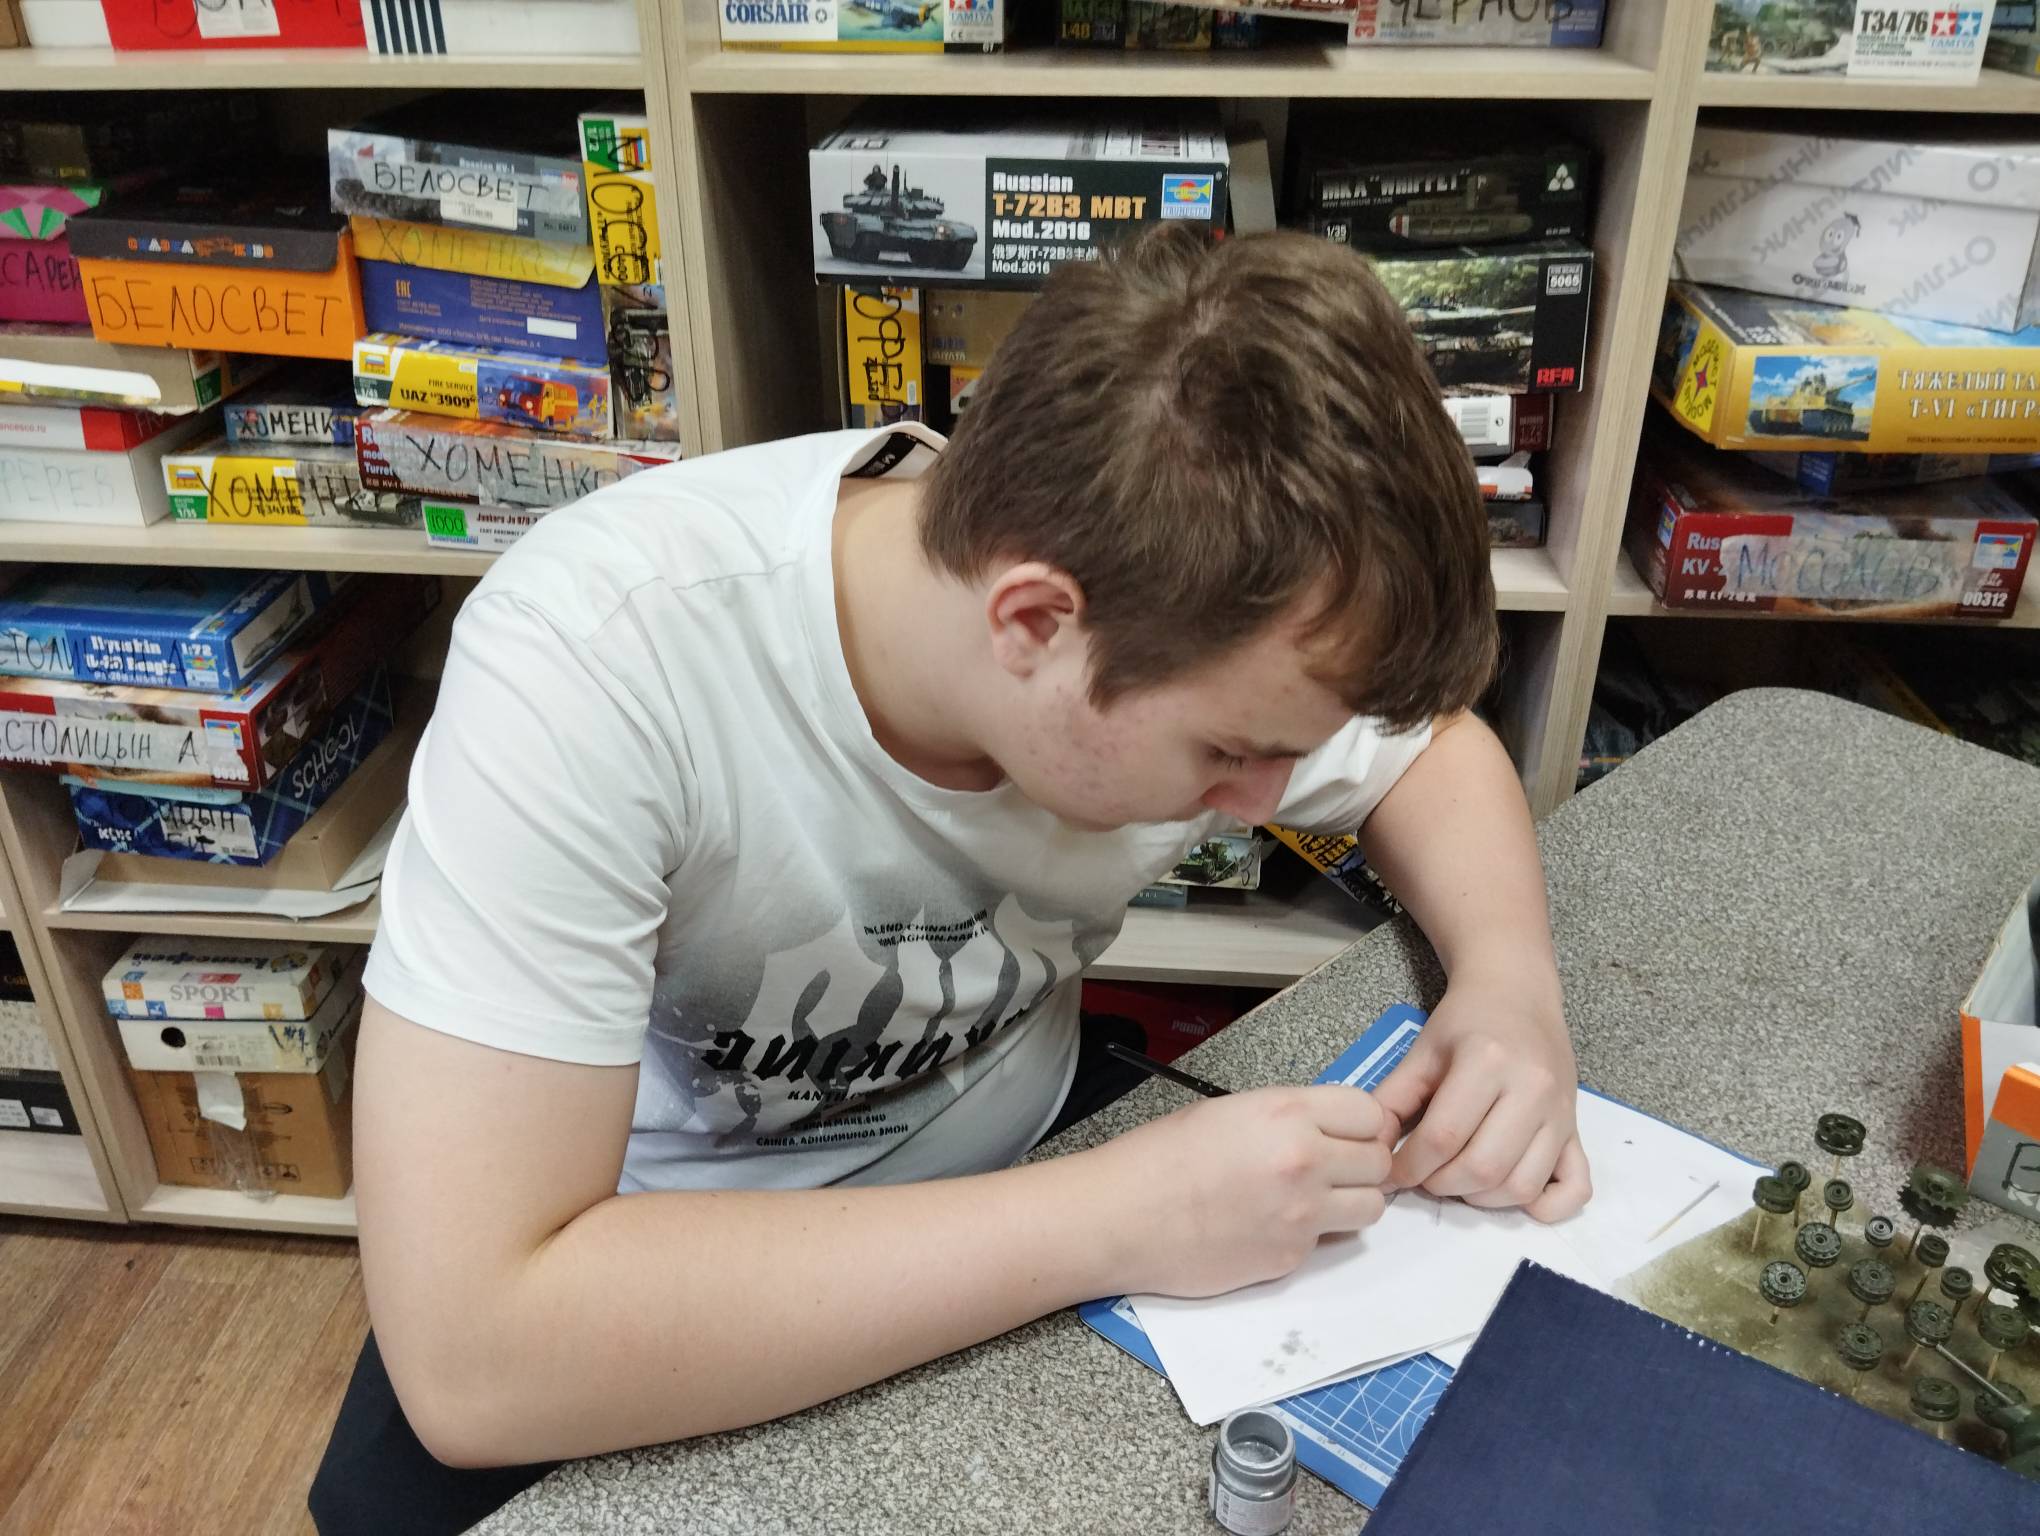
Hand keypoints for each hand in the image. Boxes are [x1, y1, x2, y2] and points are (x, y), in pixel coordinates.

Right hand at [1090, 1085, 1393, 1298]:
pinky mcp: (1291, 1256)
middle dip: (1363, 1164)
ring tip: (1314, 1200)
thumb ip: (1290, 1118)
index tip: (1351, 1133)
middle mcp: (1304, 1160)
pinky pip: (1329, 1242)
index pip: (1370, 1113)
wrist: (1122, 1216)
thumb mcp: (1230, 1111)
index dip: (1364, 1124)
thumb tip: (1332, 1133)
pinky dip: (1311, 1235)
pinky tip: (1271, 1225)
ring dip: (1352, 1202)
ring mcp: (1302, 1213)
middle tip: (1336, 1168)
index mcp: (1286, 1112)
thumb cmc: (1161, 1157)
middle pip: (1380, 1161)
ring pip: (1372, 1207)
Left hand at [1370, 976, 1590, 1222]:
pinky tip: (1510, 1193)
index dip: (1409, 1166)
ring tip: (1457, 1179)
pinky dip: (1545, 1206)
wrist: (1518, 994)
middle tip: (1423, 1175)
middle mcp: (1532, 1088)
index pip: (1442, 1136)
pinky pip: (1575, 1188)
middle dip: (1441, 1184)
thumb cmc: (1465, 1022)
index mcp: (1487, 1061)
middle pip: (1482, 1167)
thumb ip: (1391, 1100)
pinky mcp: (1578, 1130)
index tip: (1391, 1173)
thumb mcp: (1421, 1052)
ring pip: (1521, 1185)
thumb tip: (1370, 1152)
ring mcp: (1561, 1113)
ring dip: (1480, 1197)